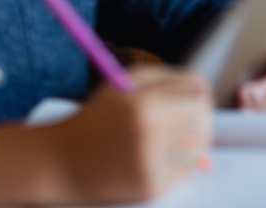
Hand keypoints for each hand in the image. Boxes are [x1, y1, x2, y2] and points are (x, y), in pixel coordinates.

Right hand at [44, 65, 210, 203]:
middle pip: (203, 116)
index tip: (192, 96)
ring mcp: (153, 162)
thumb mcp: (126, 83)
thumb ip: (168, 78)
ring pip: (200, 145)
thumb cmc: (97, 118)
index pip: (198, 90)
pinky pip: (186, 170)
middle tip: (184, 118)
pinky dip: (179, 163)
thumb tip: (203, 91)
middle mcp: (152, 131)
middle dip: (199, 114)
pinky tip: (159, 157)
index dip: (197, 92)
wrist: (62, 162)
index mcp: (146, 101)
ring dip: (192, 140)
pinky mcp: (152, 187)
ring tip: (170, 137)